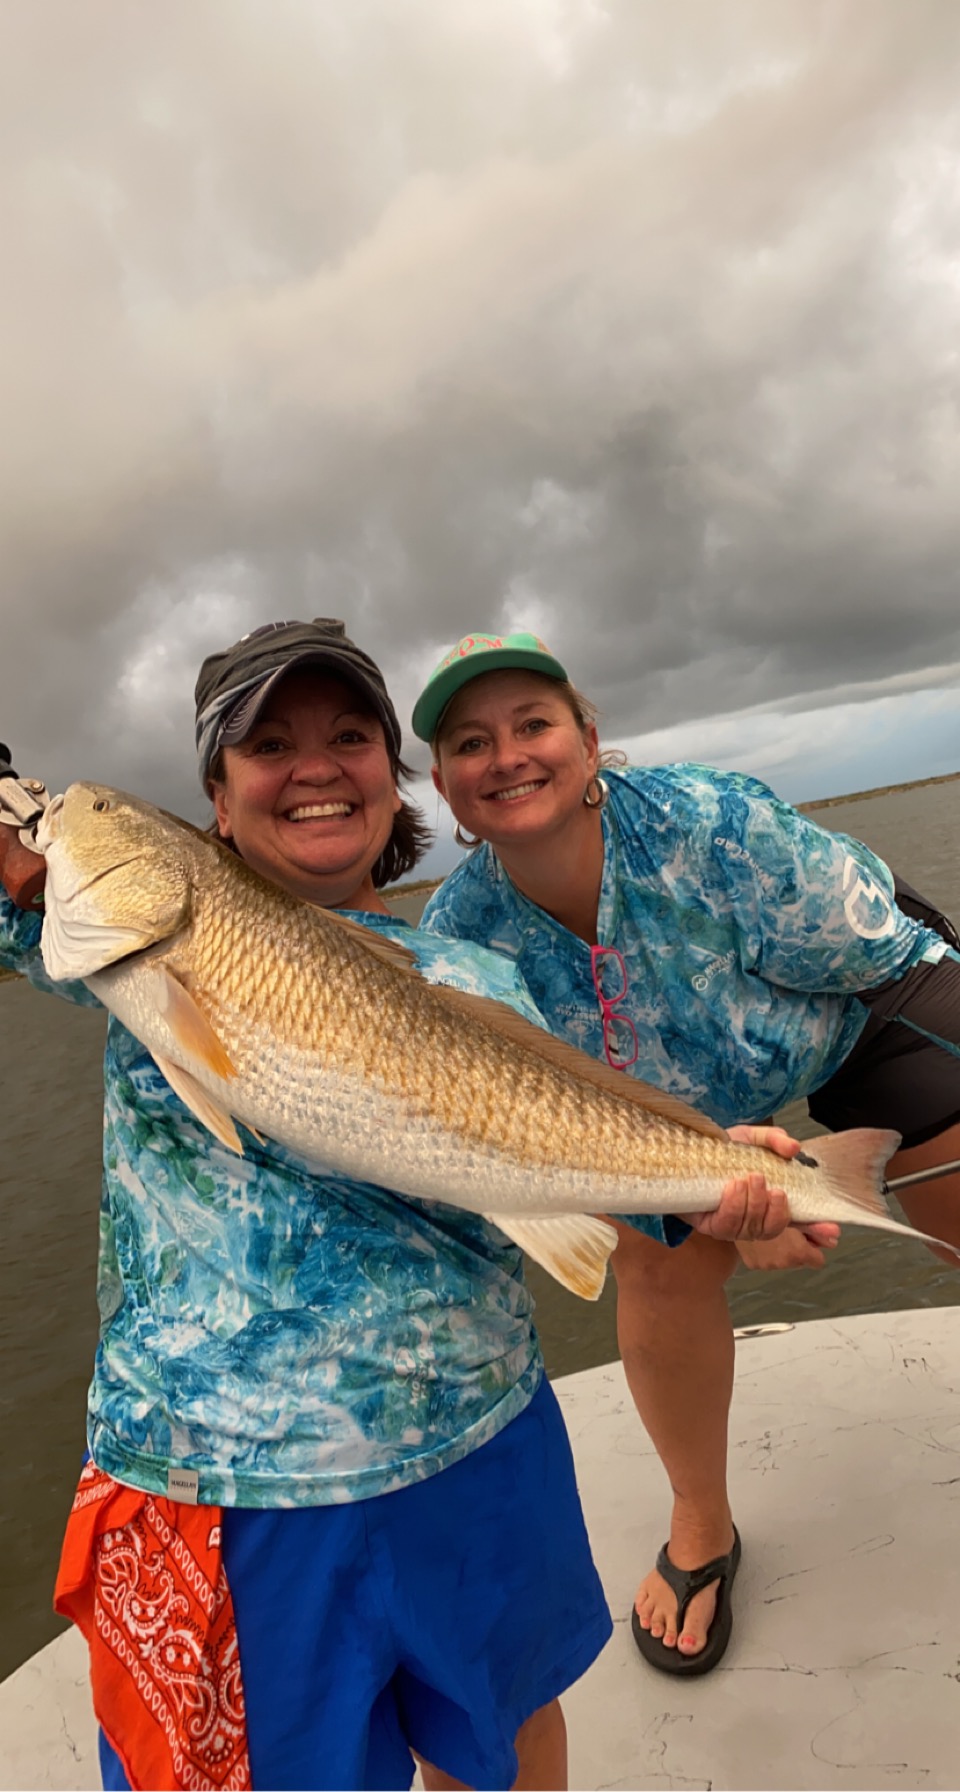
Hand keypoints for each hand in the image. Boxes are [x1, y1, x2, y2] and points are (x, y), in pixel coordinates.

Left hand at [687, 1123, 840, 1248]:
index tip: (831, 1231)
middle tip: (772, 1187)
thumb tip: (794, 1148)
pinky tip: (733, 1188)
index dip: (815, 1229)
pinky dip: (734, 1206)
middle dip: (776, 1212)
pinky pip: (726, 1226)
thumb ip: (774, 1140)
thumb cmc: (720, 1149)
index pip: (798, 1221)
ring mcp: (732, 1225)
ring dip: (754, 1205)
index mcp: (769, 1200)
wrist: (683, 1152)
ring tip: (750, 1179)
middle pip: (774, 1230)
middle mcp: (753, 1217)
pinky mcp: (709, 1226)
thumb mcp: (751, 1138)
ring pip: (751, 1229)